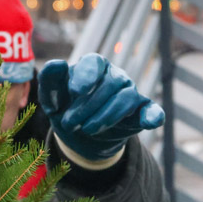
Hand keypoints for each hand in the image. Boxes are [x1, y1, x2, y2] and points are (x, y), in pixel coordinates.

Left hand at [38, 54, 164, 161]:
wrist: (78, 138)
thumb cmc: (65, 111)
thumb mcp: (52, 100)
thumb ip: (50, 81)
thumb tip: (57, 63)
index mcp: (93, 67)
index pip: (94, 63)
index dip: (86, 76)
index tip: (75, 91)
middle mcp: (114, 76)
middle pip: (108, 84)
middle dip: (87, 106)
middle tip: (68, 123)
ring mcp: (129, 93)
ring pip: (125, 98)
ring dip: (105, 116)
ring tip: (86, 129)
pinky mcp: (140, 113)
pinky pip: (151, 111)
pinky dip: (153, 115)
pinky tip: (151, 122)